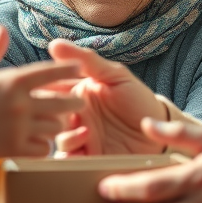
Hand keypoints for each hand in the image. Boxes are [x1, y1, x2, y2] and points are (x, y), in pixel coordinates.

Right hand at [0, 25, 83, 159]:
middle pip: (62, 102)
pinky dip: (44, 145)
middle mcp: (19, 103)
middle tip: (79, 102)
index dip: (68, 69)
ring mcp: (17, 127)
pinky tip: (40, 141)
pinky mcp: (13, 149)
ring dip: (58, 125)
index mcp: (11, 81)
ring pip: (56, 127)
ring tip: (59, 122)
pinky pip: (43, 149)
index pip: (50, 72)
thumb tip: (1, 28)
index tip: (81, 69)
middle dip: (74, 101)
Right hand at [47, 40, 166, 155]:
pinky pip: (66, 158)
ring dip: (62, 132)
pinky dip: (68, 151)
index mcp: (76, 92)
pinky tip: (84, 140)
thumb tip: (54, 44)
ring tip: (82, 128)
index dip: (42, 86)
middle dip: (47, 112)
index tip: (41, 84)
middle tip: (59, 108)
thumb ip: (86, 60)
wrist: (160, 131)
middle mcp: (74, 115)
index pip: (49, 87)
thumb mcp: (114, 75)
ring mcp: (79, 137)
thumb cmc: (138, 99)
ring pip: (54, 137)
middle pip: (46, 114)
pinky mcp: (87, 157)